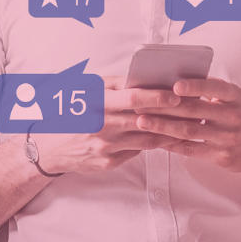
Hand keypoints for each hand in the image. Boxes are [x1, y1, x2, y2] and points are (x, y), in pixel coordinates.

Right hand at [24, 76, 183, 173]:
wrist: (45, 148)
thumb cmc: (68, 112)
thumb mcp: (84, 91)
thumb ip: (113, 85)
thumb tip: (144, 79)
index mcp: (95, 104)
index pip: (132, 99)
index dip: (156, 97)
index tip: (176, 94)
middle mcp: (101, 126)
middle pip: (145, 119)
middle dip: (172, 114)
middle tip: (195, 109)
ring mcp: (106, 147)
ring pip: (146, 138)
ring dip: (170, 132)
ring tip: (190, 124)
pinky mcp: (108, 162)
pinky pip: (137, 150)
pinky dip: (154, 144)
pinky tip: (171, 139)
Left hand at [132, 78, 240, 175]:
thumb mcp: (235, 99)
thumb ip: (212, 89)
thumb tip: (177, 78)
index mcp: (235, 97)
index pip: (214, 88)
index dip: (194, 87)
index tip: (174, 85)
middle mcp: (233, 117)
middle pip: (195, 110)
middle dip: (166, 106)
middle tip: (142, 103)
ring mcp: (228, 138)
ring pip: (190, 131)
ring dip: (163, 126)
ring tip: (142, 122)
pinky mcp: (222, 157)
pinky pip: (192, 150)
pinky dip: (172, 145)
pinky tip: (155, 140)